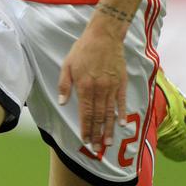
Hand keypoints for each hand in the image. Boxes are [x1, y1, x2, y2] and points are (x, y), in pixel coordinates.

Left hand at [57, 25, 127, 152]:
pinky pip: (122, 101)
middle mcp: (99, 89)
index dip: (86, 128)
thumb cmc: (82, 50)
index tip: (85, 140)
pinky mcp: (121, 82)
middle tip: (97, 149)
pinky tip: (121, 124)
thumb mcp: (67, 65)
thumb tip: (63, 103)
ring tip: (108, 142)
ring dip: (109, 129)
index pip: (85, 113)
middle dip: (97, 134)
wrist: (103, 37)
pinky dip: (121, 113)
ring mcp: (111, 86)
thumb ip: (64, 85)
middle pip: (99, 117)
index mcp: (84, 86)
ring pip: (110, 112)